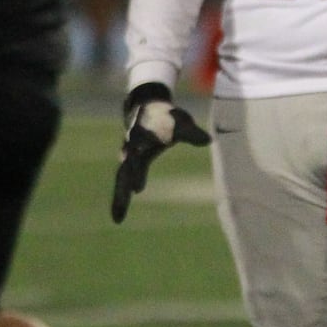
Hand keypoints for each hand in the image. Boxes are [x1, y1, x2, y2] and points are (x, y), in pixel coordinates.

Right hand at [111, 82, 210, 222]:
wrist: (149, 107)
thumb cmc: (167, 117)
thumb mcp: (181, 123)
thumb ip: (192, 134)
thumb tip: (208, 140)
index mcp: (142, 140)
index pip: (139, 159)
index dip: (138, 173)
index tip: (138, 189)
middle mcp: (131, 150)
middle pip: (124, 173)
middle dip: (122, 191)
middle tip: (120, 213)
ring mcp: (127, 157)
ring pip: (121, 180)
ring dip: (119, 198)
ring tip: (118, 219)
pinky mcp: (129, 163)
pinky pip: (123, 181)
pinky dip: (121, 196)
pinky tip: (120, 215)